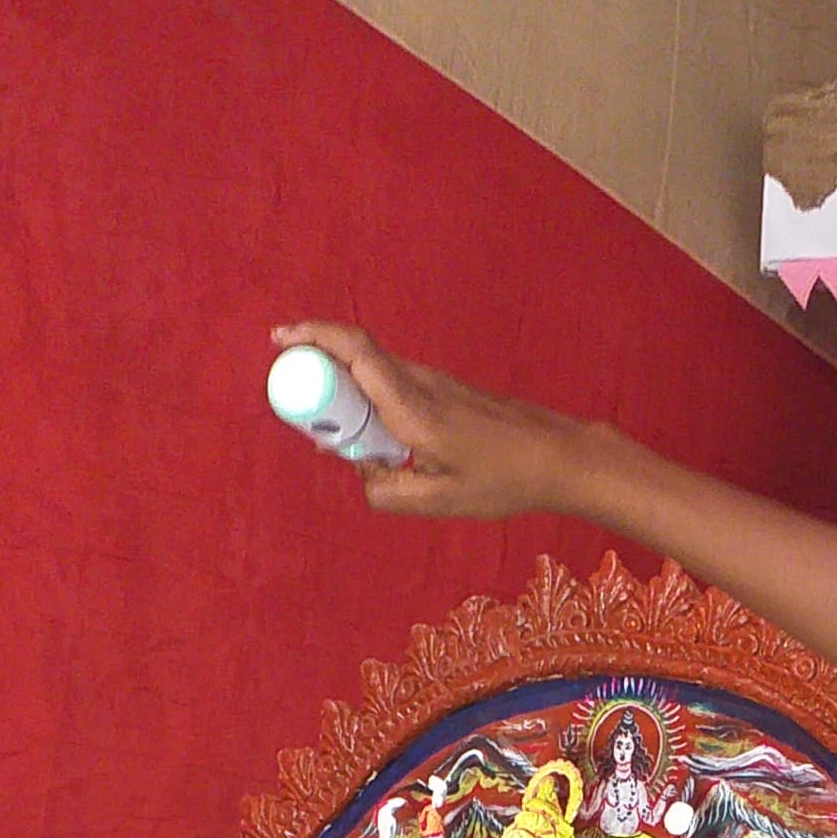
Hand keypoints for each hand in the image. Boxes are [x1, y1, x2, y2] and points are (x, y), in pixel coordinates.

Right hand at [272, 323, 589, 519]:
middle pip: (353, 355)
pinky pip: (390, 385)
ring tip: (337, 436)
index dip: (312, 337)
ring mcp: (432, 383)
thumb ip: (386, 492)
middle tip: (296, 407)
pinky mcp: (442, 391)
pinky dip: (368, 401)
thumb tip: (359, 474)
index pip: (354, 351)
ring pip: (371, 372)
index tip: (279, 342)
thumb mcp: (438, 501)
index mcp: (413, 406)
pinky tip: (375, 440)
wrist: (556, 456)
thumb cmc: (503, 479)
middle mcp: (419, 384)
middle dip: (314, 370)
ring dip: (342, 392)